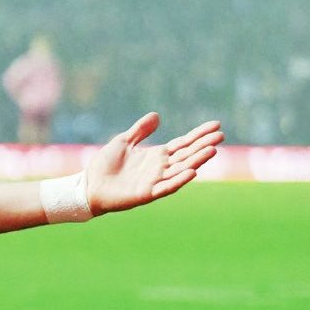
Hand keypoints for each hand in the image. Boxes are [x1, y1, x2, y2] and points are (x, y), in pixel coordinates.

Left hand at [84, 113, 222, 214]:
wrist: (89, 185)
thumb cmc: (105, 165)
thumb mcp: (123, 141)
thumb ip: (140, 130)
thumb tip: (157, 116)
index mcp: (156, 155)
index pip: (183, 144)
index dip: (199, 135)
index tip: (216, 125)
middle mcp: (160, 168)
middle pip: (187, 155)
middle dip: (203, 145)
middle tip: (220, 136)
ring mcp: (155, 181)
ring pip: (181, 169)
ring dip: (197, 160)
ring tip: (212, 150)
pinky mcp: (146, 193)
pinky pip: (166, 187)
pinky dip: (179, 180)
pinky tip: (192, 171)